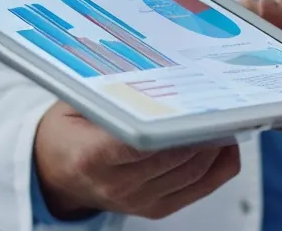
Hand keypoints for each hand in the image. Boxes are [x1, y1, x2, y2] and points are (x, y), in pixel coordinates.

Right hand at [34, 102, 241, 219]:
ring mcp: (138, 201)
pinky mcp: (155, 209)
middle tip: (220, 103)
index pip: (138, 143)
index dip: (170, 127)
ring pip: (191, 173)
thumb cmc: (68, 134)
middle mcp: (116, 185)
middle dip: (201, 131)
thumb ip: (110, 94)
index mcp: (90, 157)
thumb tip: (155, 72)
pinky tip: (225, 143)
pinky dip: (219, 167)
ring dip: (214, 146)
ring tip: (226, 118)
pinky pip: (199, 189)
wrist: (55, 174)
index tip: (192, 106)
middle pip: (173, 158)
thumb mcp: (76, 105)